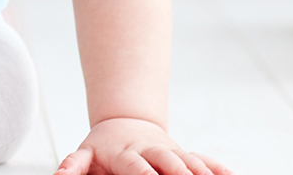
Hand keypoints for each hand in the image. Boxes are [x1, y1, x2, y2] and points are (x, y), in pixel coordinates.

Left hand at [54, 117, 230, 174]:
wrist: (124, 122)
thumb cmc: (102, 147)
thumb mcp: (84, 154)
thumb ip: (73, 167)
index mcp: (125, 153)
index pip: (136, 166)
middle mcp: (151, 150)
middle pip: (168, 162)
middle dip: (181, 174)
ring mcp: (170, 151)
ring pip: (190, 160)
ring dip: (203, 172)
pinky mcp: (183, 154)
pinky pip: (204, 160)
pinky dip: (219, 168)